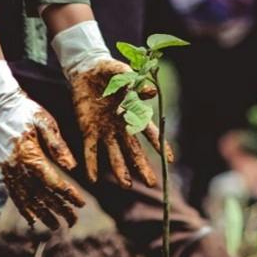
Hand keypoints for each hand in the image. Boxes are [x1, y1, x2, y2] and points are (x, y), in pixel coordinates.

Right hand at [0, 60, 83, 228]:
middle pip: (41, 195)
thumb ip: (58, 146)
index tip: (82, 204)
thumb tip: (72, 168)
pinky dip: (24, 208)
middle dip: (58, 209)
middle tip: (73, 221)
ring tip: (56, 226)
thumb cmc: (27, 111)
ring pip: (27, 199)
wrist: (0, 106)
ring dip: (42, 214)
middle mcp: (18, 168)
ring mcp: (9, 171)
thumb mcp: (46, 122)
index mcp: (30, 156)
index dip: (68, 195)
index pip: (53, 182)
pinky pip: (14, 194)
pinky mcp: (6, 170)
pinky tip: (32, 218)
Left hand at [52, 22, 170, 188]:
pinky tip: (93, 179)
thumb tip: (151, 93)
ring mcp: (105, 130)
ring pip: (114, 154)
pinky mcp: (88, 130)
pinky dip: (92, 164)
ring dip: (120, 170)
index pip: (149, 132)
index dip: (159, 145)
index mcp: (133, 112)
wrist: (87, 70)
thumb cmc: (110, 71)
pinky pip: (90, 149)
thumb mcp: (122, 73)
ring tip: (126, 186)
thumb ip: (135, 84)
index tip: (169, 160)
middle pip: (134, 150)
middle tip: (152, 183)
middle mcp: (121, 125)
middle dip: (142, 166)